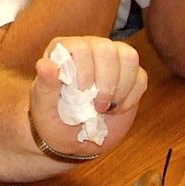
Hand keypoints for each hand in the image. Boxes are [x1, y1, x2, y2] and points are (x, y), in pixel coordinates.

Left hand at [29, 36, 145, 157]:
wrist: (71, 139)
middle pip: (107, 49)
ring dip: (121, 88)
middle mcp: (88, 48)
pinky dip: (131, 97)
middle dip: (106, 82)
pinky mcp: (129, 76)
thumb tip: (44, 65)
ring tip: (107, 108)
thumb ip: (45, 85)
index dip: (85, 72)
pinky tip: (116, 110)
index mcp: (63, 50)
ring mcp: (111, 60)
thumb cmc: (51, 119)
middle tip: (97, 106)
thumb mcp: (43, 108)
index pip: (80, 47)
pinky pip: (141, 76)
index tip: (81, 95)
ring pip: (128, 57)